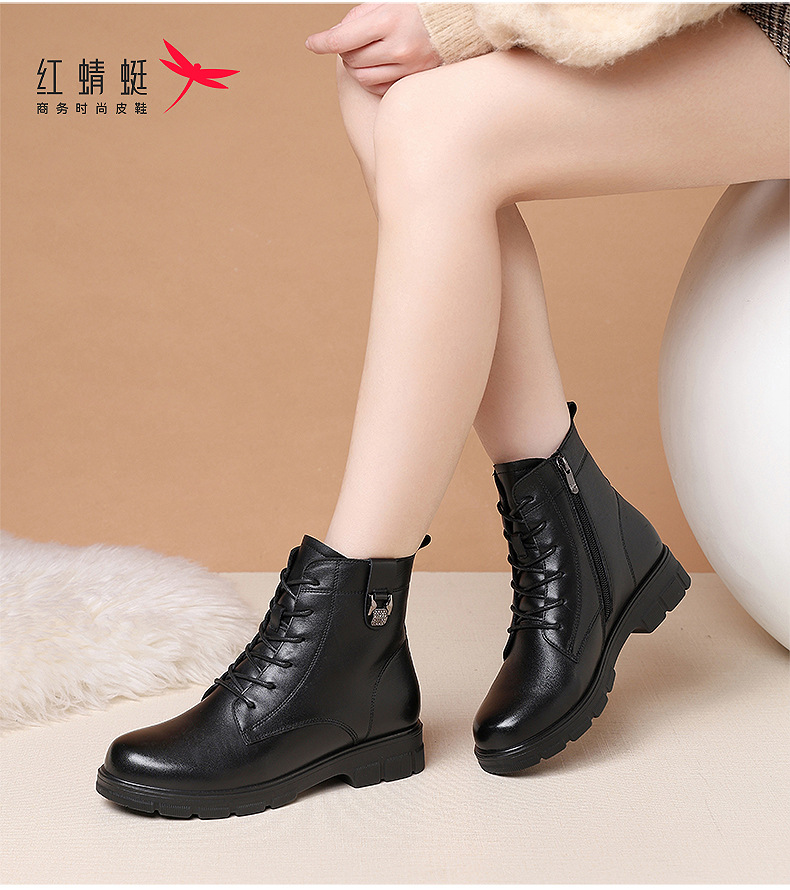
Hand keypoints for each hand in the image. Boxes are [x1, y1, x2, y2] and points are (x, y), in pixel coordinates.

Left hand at [305, 3, 440, 95]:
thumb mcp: (387, 2)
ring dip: (355, 66)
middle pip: (350, 60)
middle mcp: (399, 47)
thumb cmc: (418, 7)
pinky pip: (378, 88)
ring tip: (363, 53)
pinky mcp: (413, 81)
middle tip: (350, 42)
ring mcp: (408, 68)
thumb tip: (334, 36)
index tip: (312, 43)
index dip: (321, 42)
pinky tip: (375, 66)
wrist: (456, 23)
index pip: (342, 39)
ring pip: (362, 77)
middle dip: (343, 51)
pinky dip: (370, 79)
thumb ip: (358, 17)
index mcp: (389, 20)